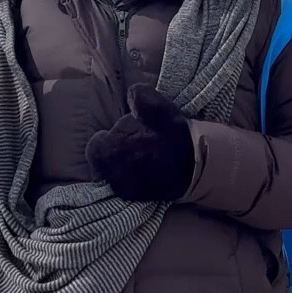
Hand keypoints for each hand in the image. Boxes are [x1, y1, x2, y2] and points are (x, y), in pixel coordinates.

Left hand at [85, 83, 196, 202]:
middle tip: (133, 146)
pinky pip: (128, 186)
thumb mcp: (157, 105)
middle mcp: (111, 173)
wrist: (196, 165)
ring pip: (115, 174)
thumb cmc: (172, 134)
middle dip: (115, 153)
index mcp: (109, 150)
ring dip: (124, 166)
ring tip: (142, 159)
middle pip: (104, 161)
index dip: (108, 138)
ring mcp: (124, 188)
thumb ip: (138, 96)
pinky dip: (134, 179)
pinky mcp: (137, 198)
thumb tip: (131, 94)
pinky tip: (149, 171)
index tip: (122, 134)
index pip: (95, 145)